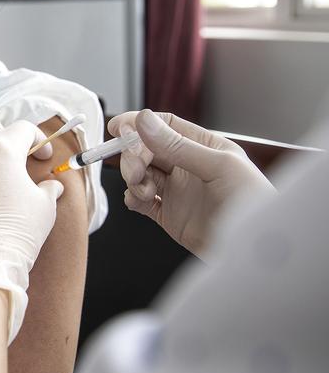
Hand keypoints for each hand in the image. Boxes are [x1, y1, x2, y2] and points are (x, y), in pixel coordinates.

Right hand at [107, 109, 273, 258]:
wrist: (254, 252)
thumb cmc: (252, 206)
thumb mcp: (218, 167)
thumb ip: (178, 145)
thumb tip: (144, 121)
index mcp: (204, 147)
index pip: (166, 126)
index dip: (139, 124)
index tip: (118, 128)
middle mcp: (188, 167)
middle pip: (147, 150)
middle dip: (134, 157)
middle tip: (135, 170)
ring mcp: (177, 191)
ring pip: (140, 174)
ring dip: (134, 179)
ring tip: (145, 192)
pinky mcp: (168, 214)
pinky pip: (139, 200)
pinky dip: (133, 198)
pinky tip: (140, 201)